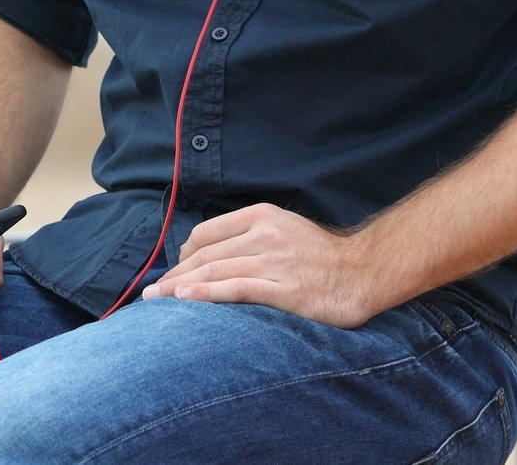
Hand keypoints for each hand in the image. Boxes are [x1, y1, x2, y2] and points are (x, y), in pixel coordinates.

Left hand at [138, 202, 392, 328]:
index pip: (206, 233)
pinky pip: (236, 289)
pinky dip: (206, 294)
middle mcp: (264, 234)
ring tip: (158, 300)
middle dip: (175, 275)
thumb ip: (250, 236)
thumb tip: (209, 253)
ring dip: (180, 287)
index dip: (183, 255)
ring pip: (214, 271)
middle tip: (152, 292)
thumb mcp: (284, 230)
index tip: (172, 273)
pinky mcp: (283, 288)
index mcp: (262, 216)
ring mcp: (274, 260)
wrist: (364, 273)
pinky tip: (185, 300)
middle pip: (205, 255)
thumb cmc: (322, 257)